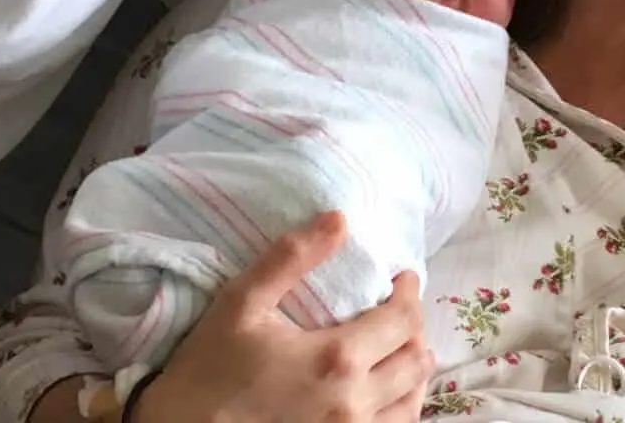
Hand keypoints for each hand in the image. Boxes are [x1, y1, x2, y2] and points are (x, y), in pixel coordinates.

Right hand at [132, 211, 433, 422]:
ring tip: (398, 346)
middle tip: (398, 307)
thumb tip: (338, 219)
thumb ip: (290, 258)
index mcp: (336, 359)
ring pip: (412, 400)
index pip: (403, 320)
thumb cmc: (208, 370)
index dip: (409, 293)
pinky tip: (386, 390)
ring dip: (413, 368)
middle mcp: (354, 402)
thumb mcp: (240, 303)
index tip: (402, 278)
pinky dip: (401, 404)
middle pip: (416, 359)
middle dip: (414, 326)